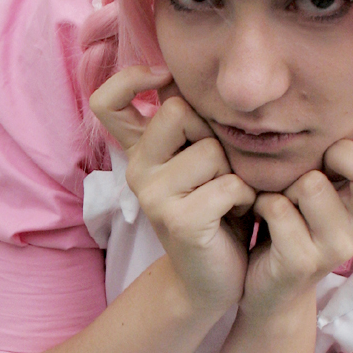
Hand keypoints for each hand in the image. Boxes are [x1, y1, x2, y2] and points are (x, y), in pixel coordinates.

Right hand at [90, 66, 255, 313]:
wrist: (215, 279)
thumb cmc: (218, 209)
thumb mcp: (203, 158)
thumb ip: (191, 122)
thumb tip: (183, 73)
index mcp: (140, 151)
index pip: (106, 101)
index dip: (131, 78)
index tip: (163, 77)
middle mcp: (138, 170)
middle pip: (177, 109)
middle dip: (212, 132)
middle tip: (219, 169)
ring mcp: (153, 197)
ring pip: (210, 149)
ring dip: (235, 171)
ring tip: (230, 196)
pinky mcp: (178, 221)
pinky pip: (228, 184)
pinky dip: (246, 197)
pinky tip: (238, 213)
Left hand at [239, 108, 352, 321]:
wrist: (268, 288)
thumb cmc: (294, 220)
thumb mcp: (327, 181)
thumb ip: (347, 146)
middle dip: (336, 154)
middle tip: (314, 167)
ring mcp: (339, 247)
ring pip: (312, 185)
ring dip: (286, 184)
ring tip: (281, 199)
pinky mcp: (304, 262)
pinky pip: (278, 208)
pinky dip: (261, 205)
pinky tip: (261, 218)